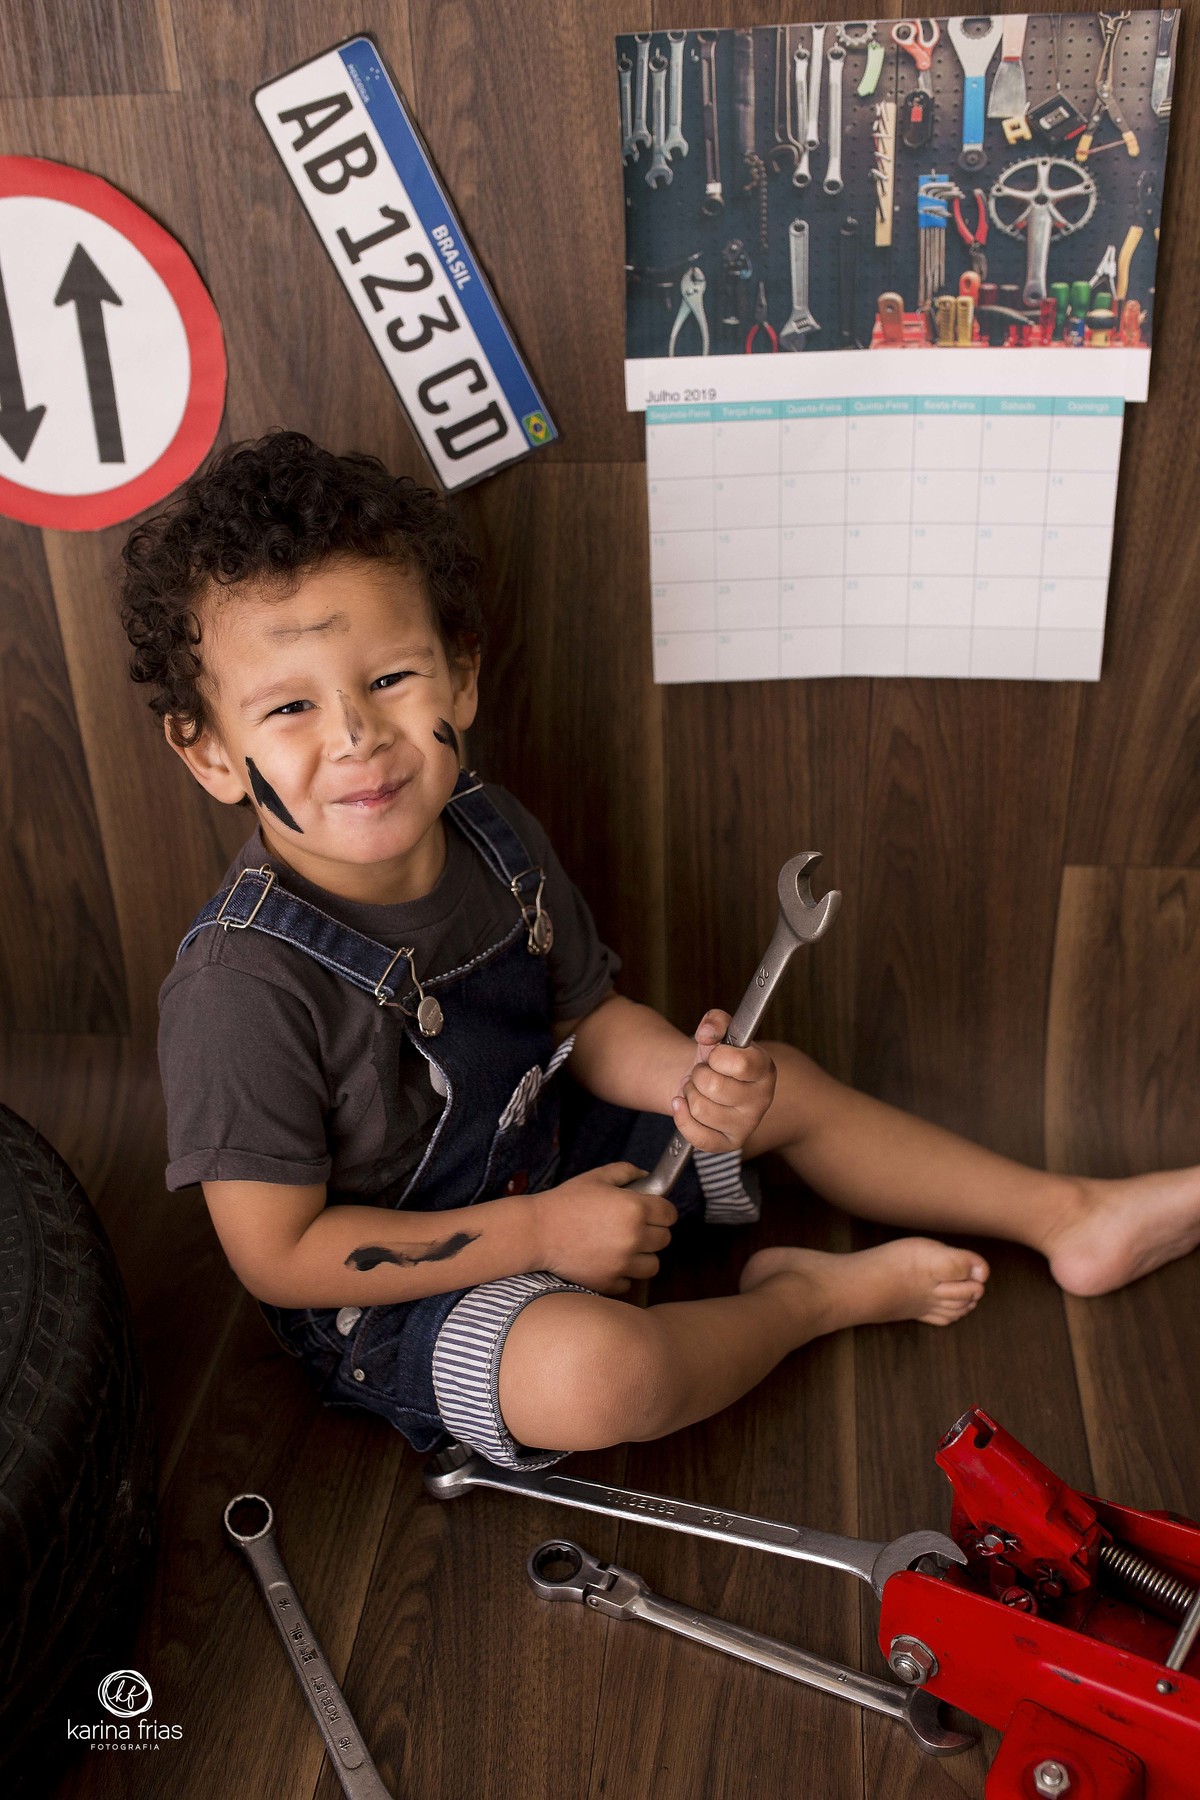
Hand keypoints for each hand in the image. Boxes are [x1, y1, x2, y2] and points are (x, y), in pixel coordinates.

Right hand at [530, 1163, 676, 1294]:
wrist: (536, 1233)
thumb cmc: (565, 1202)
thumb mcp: (597, 1177)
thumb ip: (627, 1172)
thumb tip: (647, 1176)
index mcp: (634, 1208)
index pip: (670, 1214)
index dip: (662, 1211)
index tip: (653, 1211)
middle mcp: (633, 1238)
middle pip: (665, 1239)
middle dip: (653, 1232)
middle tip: (634, 1227)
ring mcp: (622, 1264)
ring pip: (652, 1265)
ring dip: (642, 1257)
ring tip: (622, 1247)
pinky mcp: (609, 1283)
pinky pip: (629, 1282)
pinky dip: (621, 1274)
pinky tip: (606, 1261)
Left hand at [671, 1009, 775, 1152]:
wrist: (705, 1082)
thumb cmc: (715, 1059)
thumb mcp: (718, 1033)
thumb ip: (715, 1021)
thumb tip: (707, 1033)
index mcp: (765, 1069)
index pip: (739, 1063)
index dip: (717, 1056)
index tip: (715, 1055)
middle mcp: (762, 1100)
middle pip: (713, 1086)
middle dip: (697, 1075)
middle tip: (702, 1074)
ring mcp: (747, 1125)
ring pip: (699, 1108)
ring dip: (689, 1094)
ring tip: (697, 1088)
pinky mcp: (730, 1144)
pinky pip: (697, 1136)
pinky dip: (681, 1117)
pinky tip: (683, 1105)